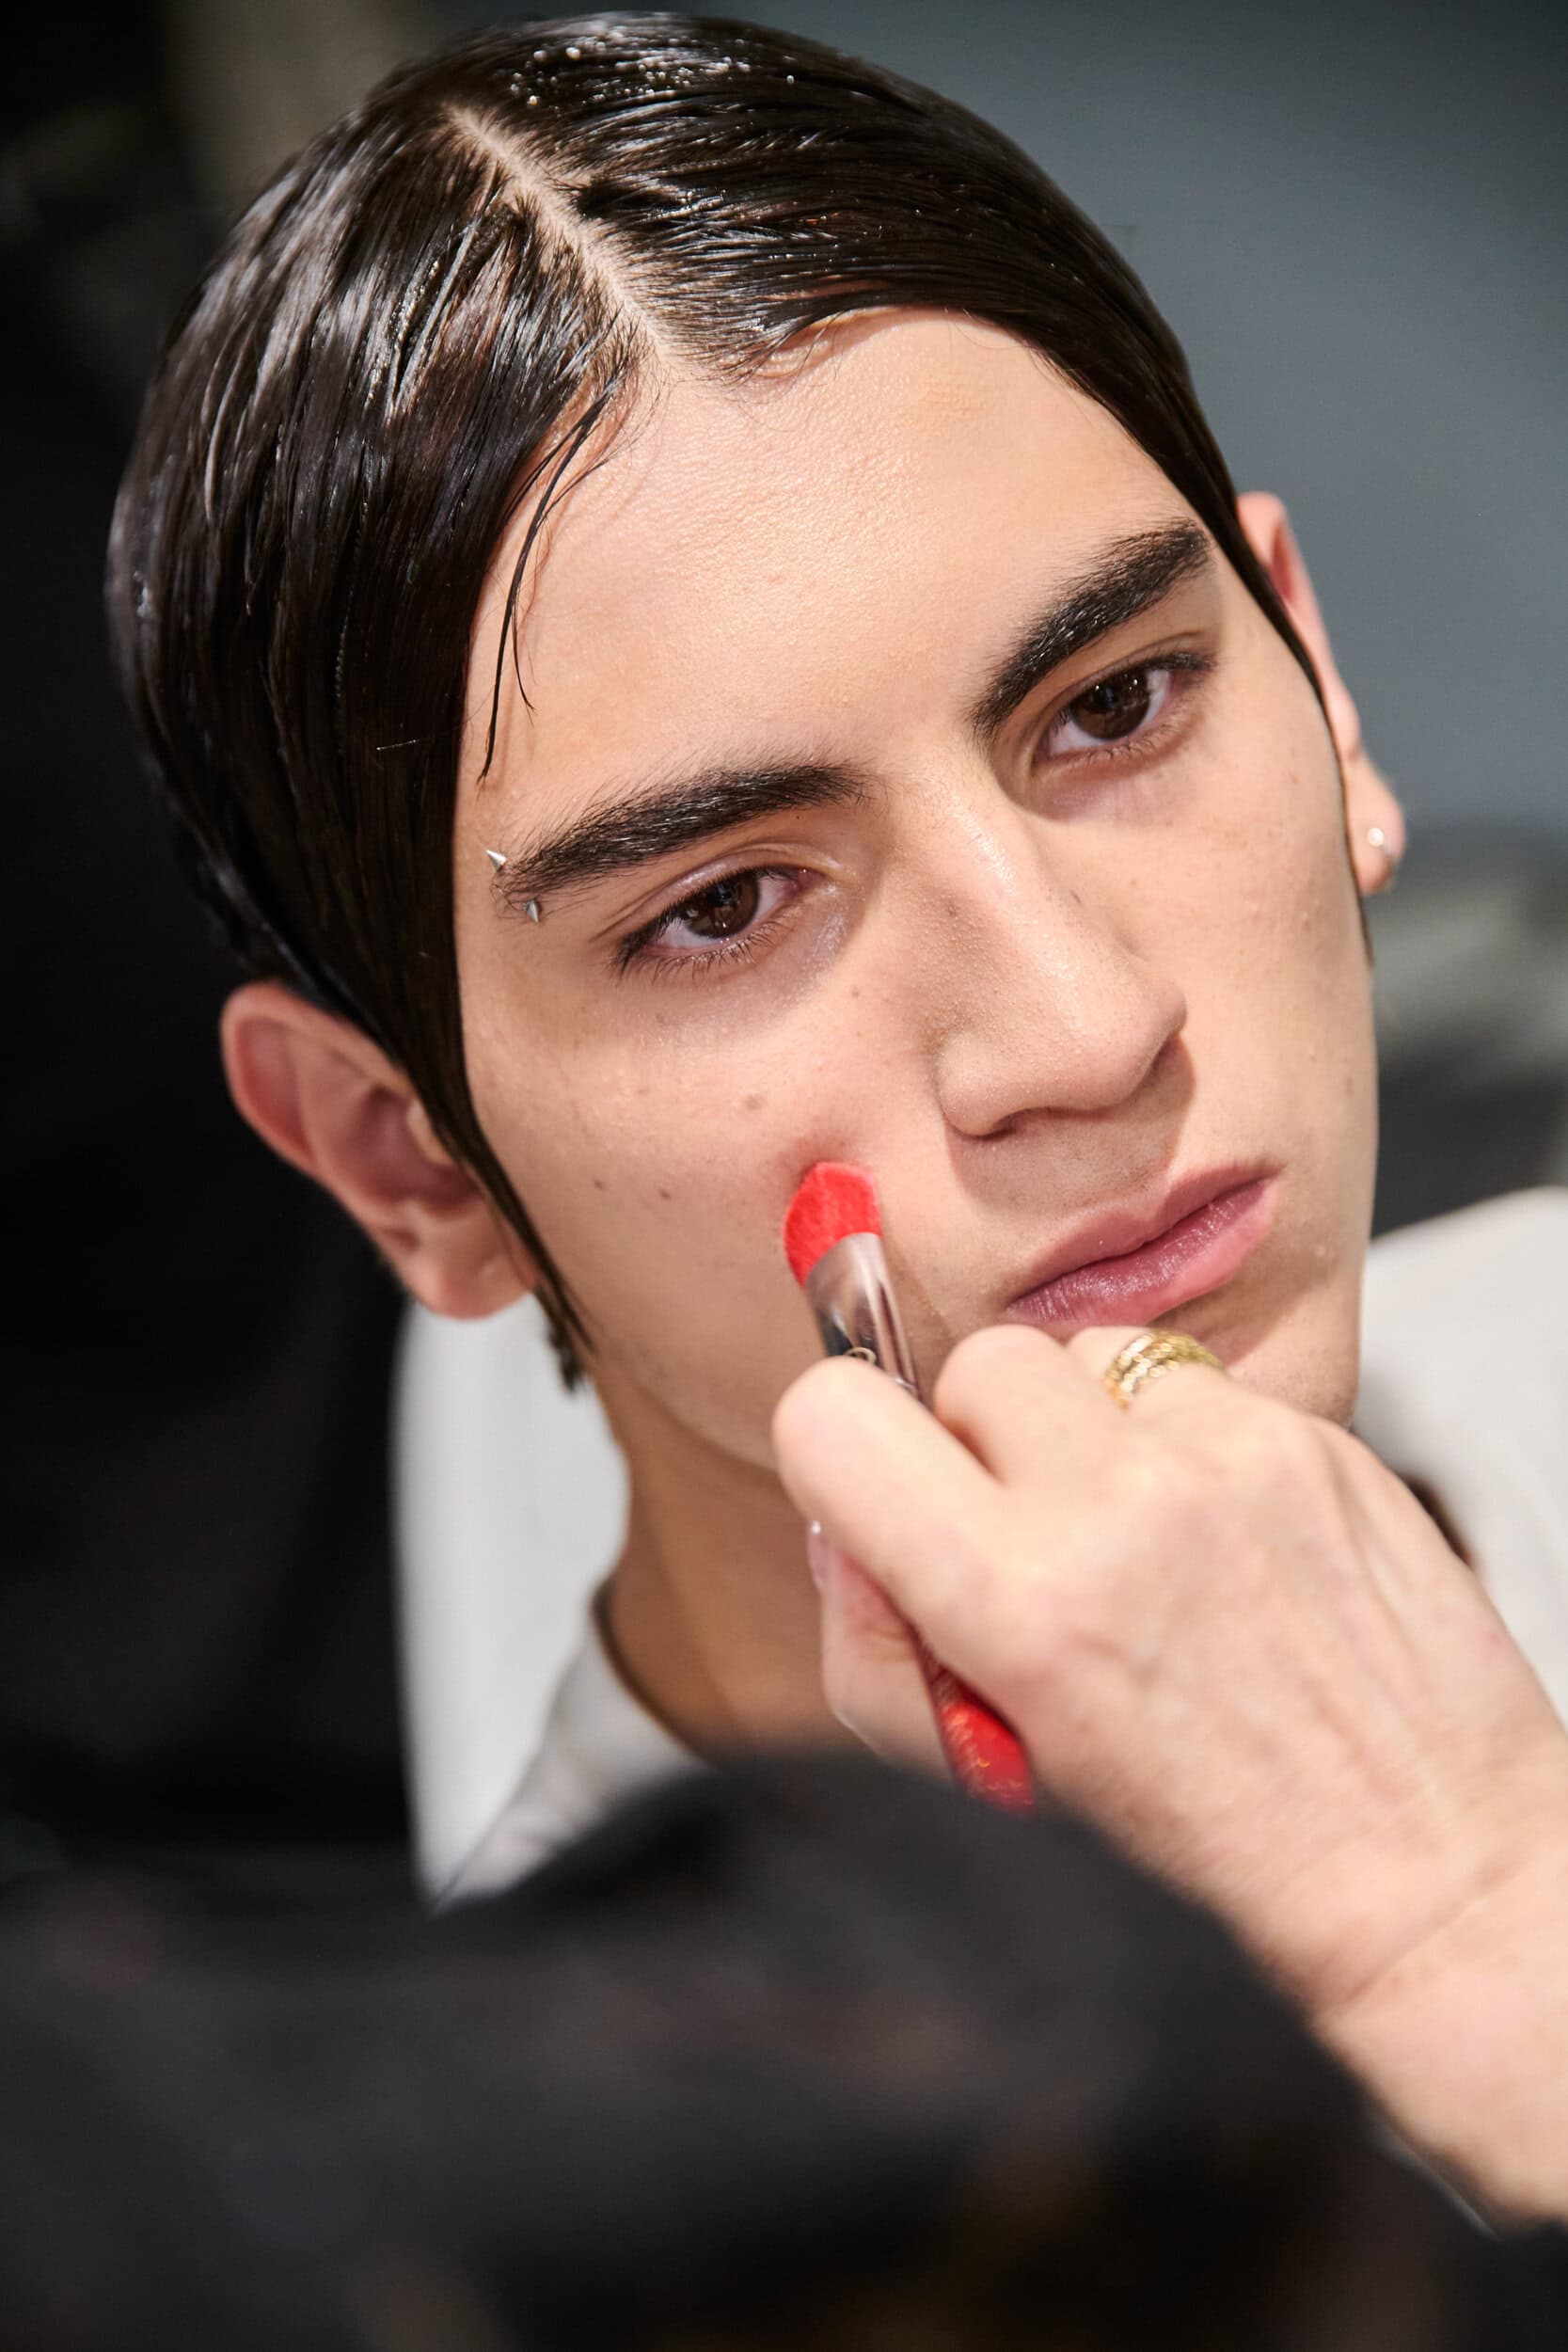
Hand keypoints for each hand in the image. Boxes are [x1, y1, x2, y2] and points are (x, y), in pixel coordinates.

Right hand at [773, 1322, 1567, 2216]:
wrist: (1422, 1858)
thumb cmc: (1204, 1831)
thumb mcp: (984, 1772)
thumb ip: (873, 1641)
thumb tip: (844, 1523)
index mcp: (1020, 1604)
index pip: (832, 1418)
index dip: (842, 1455)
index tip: (885, 1498)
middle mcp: (1122, 1507)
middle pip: (972, 1364)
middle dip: (983, 1442)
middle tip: (1032, 1536)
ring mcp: (1230, 1459)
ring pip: (1087, 1354)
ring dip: (1087, 1428)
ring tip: (1136, 1534)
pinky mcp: (1315, 1438)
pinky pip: (1194, 1386)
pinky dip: (1186, 1445)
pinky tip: (1219, 1537)